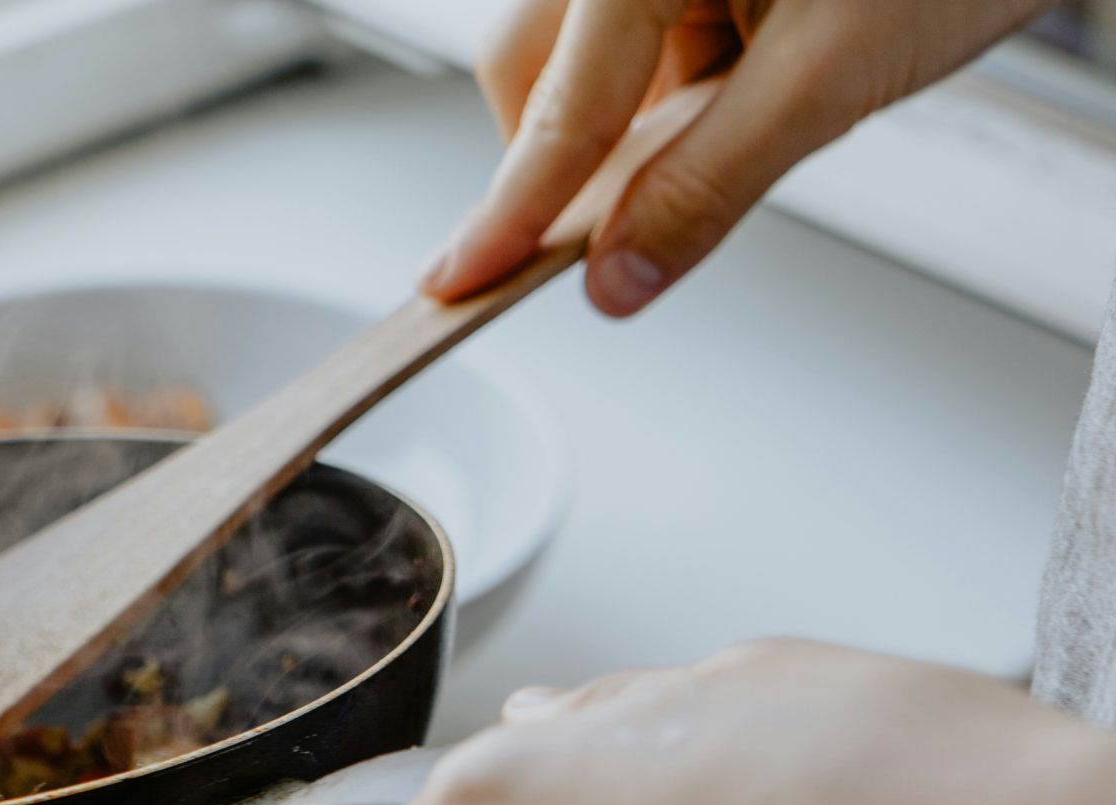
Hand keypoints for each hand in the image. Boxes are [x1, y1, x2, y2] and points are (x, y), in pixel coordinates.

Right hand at [423, 0, 1051, 315]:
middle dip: (571, 156)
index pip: (559, 108)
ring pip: (590, 60)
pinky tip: (758, 78)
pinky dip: (683, 86)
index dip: (508, 211)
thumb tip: (618, 276)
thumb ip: (709, 183)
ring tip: (756, 108)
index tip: (457, 280)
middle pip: (537, 67)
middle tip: (618, 225)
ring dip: (640, 119)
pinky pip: (644, 39)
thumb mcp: (832, 76)